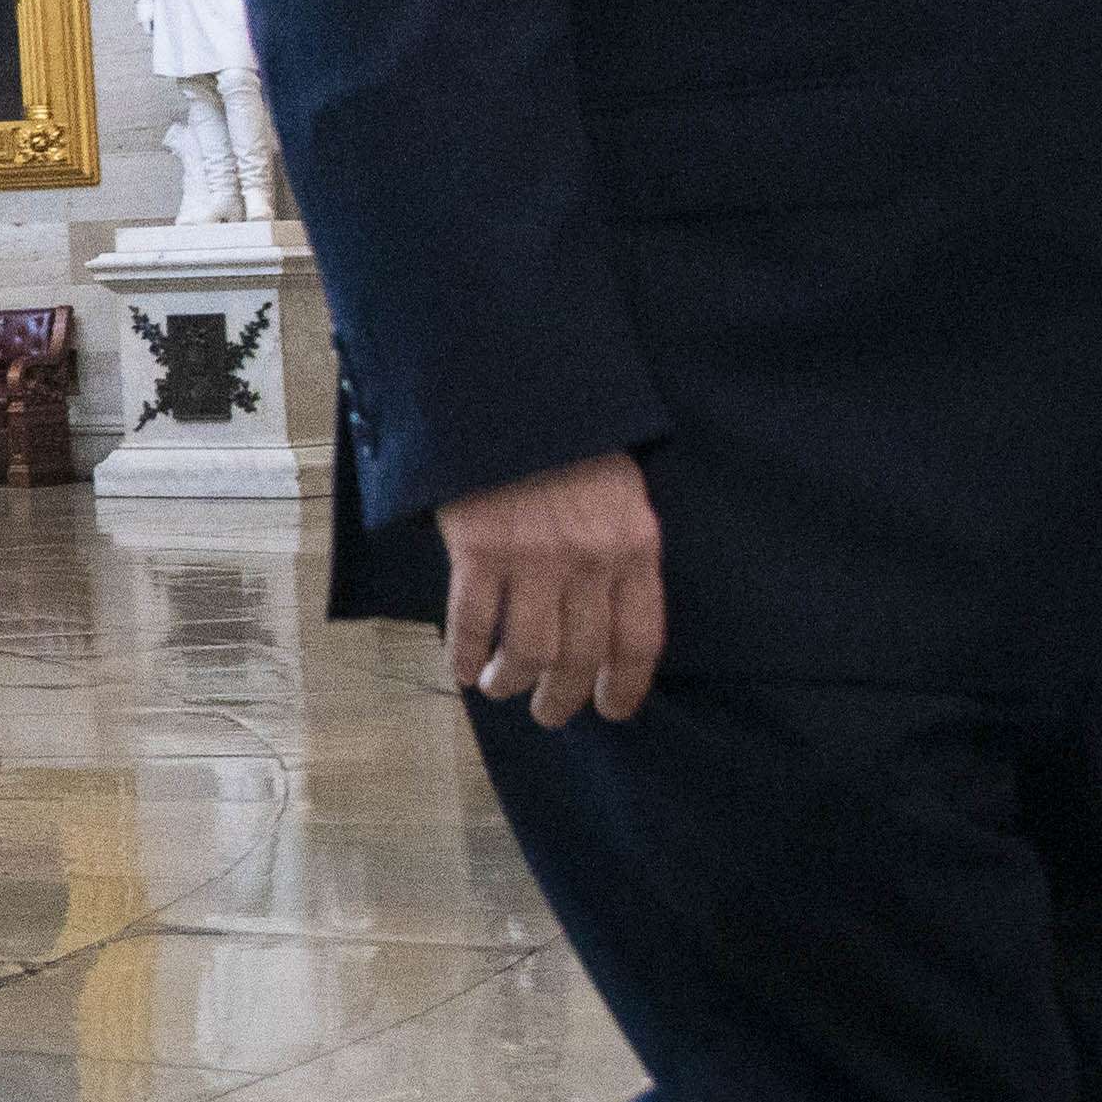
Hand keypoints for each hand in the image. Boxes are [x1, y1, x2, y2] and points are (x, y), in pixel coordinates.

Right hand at [436, 448, 662, 726]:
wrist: (511, 388)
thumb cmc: (567, 437)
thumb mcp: (620, 491)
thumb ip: (620, 550)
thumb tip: (604, 615)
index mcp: (634, 546)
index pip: (638, 639)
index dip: (625, 686)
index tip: (612, 710)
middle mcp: (590, 560)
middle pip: (580, 656)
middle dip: (563, 697)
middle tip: (549, 714)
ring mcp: (533, 555)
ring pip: (527, 650)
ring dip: (512, 682)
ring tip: (501, 689)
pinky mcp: (479, 547)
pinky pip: (473, 621)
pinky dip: (466, 653)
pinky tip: (463, 667)